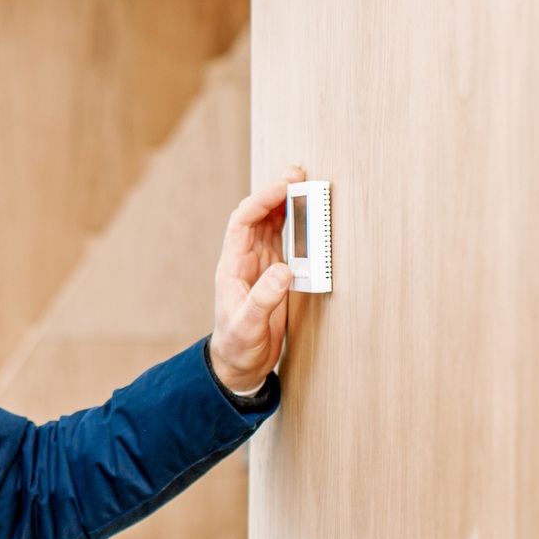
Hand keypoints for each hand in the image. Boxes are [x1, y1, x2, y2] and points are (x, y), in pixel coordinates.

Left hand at [209, 165, 305, 392]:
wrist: (239, 365)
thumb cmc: (238, 346)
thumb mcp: (248, 325)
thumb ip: (263, 299)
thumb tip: (283, 270)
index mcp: (232, 266)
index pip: (243, 222)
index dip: (262, 200)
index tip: (284, 187)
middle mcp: (244, 261)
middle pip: (257, 216)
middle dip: (275, 192)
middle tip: (297, 173)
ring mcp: (259, 266)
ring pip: (270, 225)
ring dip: (285, 204)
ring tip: (303, 184)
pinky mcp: (274, 276)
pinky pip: (284, 242)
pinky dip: (295, 225)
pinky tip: (306, 214)